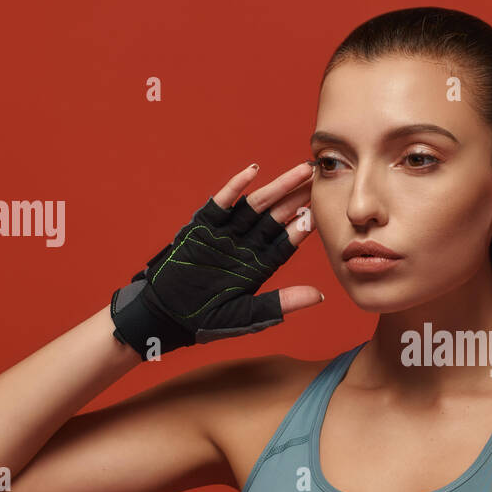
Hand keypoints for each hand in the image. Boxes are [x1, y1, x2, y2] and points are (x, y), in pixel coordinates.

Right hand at [110, 162, 323, 359]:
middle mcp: (246, 245)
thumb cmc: (206, 320)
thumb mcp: (248, 315)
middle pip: (278, 216)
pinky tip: (253, 171)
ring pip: (257, 205)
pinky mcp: (203, 227)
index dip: (306, 225)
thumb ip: (282, 303)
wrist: (166, 316)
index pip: (288, 241)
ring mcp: (225, 234)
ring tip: (301, 171)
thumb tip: (320, 296)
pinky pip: (221, 203)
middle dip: (298, 197)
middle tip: (319, 177)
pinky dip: (235, 187)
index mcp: (260, 266)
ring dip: (278, 187)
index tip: (326, 209)